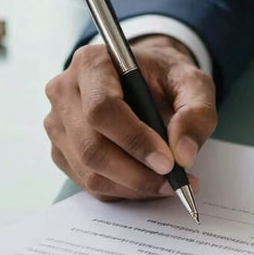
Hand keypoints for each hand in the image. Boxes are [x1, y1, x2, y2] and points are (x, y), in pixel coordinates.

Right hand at [44, 35, 216, 200]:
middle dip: (136, 174)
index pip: (102, 109)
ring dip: (132, 187)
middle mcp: (65, 91)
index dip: (134, 140)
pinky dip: (123, 191)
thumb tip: (183, 154)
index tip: (167, 162)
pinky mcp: (60, 150)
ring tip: (168, 184)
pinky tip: (147, 182)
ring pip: (89, 171)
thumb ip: (196, 114)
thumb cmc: (165, 78)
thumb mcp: (194, 84)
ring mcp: (57, 123)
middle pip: (91, 147)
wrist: (146, 79)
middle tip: (173, 182)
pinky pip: (88, 183)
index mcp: (92, 63)